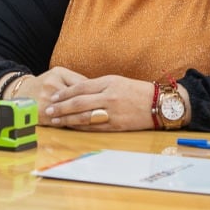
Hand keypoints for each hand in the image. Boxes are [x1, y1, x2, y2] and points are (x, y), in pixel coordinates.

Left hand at [14, 69, 158, 130]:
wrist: (161, 104)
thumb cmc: (137, 91)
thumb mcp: (117, 81)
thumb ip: (98, 86)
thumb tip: (77, 91)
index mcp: (108, 83)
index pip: (80, 87)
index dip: (65, 93)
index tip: (53, 97)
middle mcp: (109, 97)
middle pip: (79, 103)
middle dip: (61, 107)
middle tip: (48, 110)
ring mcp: (113, 112)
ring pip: (84, 116)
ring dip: (67, 119)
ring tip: (55, 120)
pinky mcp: (117, 125)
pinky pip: (94, 127)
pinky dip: (81, 128)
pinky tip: (71, 127)